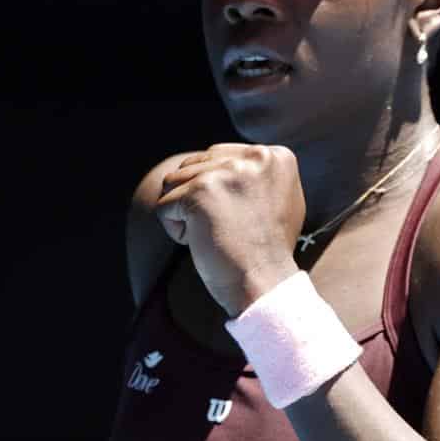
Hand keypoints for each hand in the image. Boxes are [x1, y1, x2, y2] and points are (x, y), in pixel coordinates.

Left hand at [154, 143, 303, 316]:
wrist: (266, 283)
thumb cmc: (267, 253)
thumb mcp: (276, 202)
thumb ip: (254, 176)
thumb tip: (224, 161)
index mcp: (275, 156)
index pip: (218, 157)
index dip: (215, 193)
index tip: (238, 220)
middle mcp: (255, 157)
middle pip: (194, 165)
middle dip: (197, 200)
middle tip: (225, 230)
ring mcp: (228, 172)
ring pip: (174, 182)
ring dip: (185, 214)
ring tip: (214, 235)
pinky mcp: (201, 192)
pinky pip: (163, 206)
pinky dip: (176, 231)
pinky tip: (202, 244)